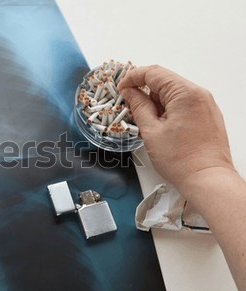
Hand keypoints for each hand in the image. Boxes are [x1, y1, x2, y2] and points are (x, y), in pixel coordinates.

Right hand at [117, 65, 234, 187]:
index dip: (133, 78)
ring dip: (156, 102)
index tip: (121, 88)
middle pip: (164, 82)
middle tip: (130, 105)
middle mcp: (199, 94)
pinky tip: (160, 126)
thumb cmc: (182, 160)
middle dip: (144, 91)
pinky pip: (183, 104)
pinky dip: (168, 109)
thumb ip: (138, 106)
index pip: (154, 73)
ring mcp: (205, 105)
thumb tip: (130, 92)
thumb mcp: (151, 131)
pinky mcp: (207, 115)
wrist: (207, 179)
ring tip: (147, 122)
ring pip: (173, 93)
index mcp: (185, 93)